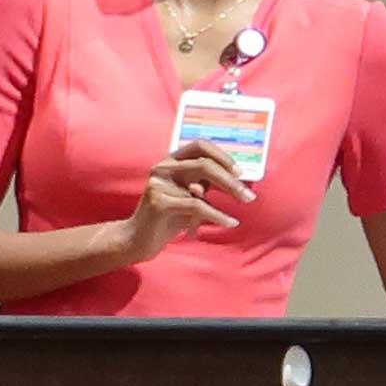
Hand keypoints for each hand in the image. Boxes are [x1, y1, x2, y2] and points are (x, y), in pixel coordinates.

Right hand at [115, 143, 254, 264]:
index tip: (239, 172)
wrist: (138, 240)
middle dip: (230, 179)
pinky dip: (217, 215)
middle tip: (248, 195)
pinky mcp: (158, 203)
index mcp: (170, 161)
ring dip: (228, 193)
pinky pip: (197, 206)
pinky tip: (230, 222)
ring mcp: (158, 184)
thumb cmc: (168, 217)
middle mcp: (162, 168)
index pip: (200, 146)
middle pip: (204, 164)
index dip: (222, 155)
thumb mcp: (189, 194)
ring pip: (201, 185)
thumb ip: (204, 182)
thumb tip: (235, 176)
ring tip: (245, 204)